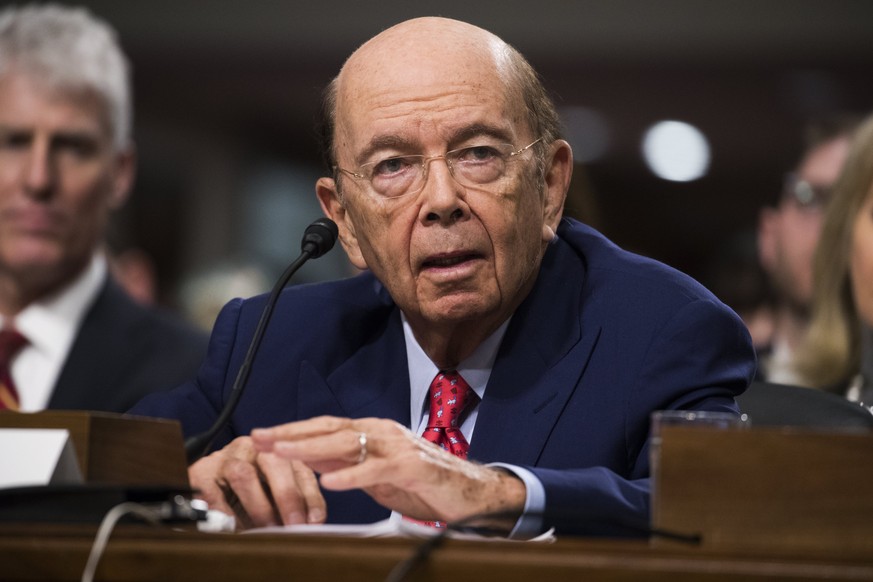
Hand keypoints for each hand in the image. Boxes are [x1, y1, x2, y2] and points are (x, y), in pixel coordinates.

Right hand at [188, 435, 325, 529]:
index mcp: (278, 451)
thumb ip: (300, 504)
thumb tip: (313, 524)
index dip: (310, 496)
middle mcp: (253, 448)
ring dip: (258, 507)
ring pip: (243, 475)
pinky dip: (226, 514)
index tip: (314, 521)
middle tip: (292, 526)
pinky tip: (234, 528)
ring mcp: (226, 458)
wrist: (208, 481)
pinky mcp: (201, 472)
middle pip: (273, 463)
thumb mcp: (280, 493)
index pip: (300, 470)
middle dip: (287, 496)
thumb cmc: (252, 490)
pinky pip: (214, 492)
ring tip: (265, 531)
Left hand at [251, 416, 525, 531]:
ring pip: (348, 443)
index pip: (326, 426)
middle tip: (261, 438)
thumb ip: (347, 465)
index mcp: (373, 431)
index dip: (293, 430)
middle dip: (292, 434)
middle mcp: (383, 432)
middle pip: (330, 428)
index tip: (262, 435)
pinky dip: (352, 475)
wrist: (471, 493)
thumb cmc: (424, 483)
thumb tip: (312, 460)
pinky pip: (377, 470)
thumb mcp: (377, 475)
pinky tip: (330, 483)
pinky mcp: (412, 467)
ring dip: (312, 448)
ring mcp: (398, 447)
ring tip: (284, 453)